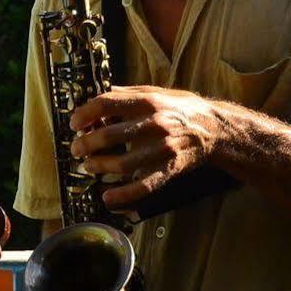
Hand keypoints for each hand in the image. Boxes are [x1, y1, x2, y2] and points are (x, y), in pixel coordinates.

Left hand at [69, 86, 223, 209]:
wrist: (215, 129)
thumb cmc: (180, 109)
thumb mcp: (155, 92)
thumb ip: (126, 94)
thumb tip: (95, 95)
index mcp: (149, 101)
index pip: (107, 104)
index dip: (85, 114)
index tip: (74, 123)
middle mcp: (155, 124)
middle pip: (110, 135)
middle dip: (86, 144)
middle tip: (76, 149)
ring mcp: (162, 149)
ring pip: (123, 163)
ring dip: (99, 166)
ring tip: (89, 166)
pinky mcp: (169, 170)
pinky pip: (144, 186)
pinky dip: (124, 195)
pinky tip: (107, 198)